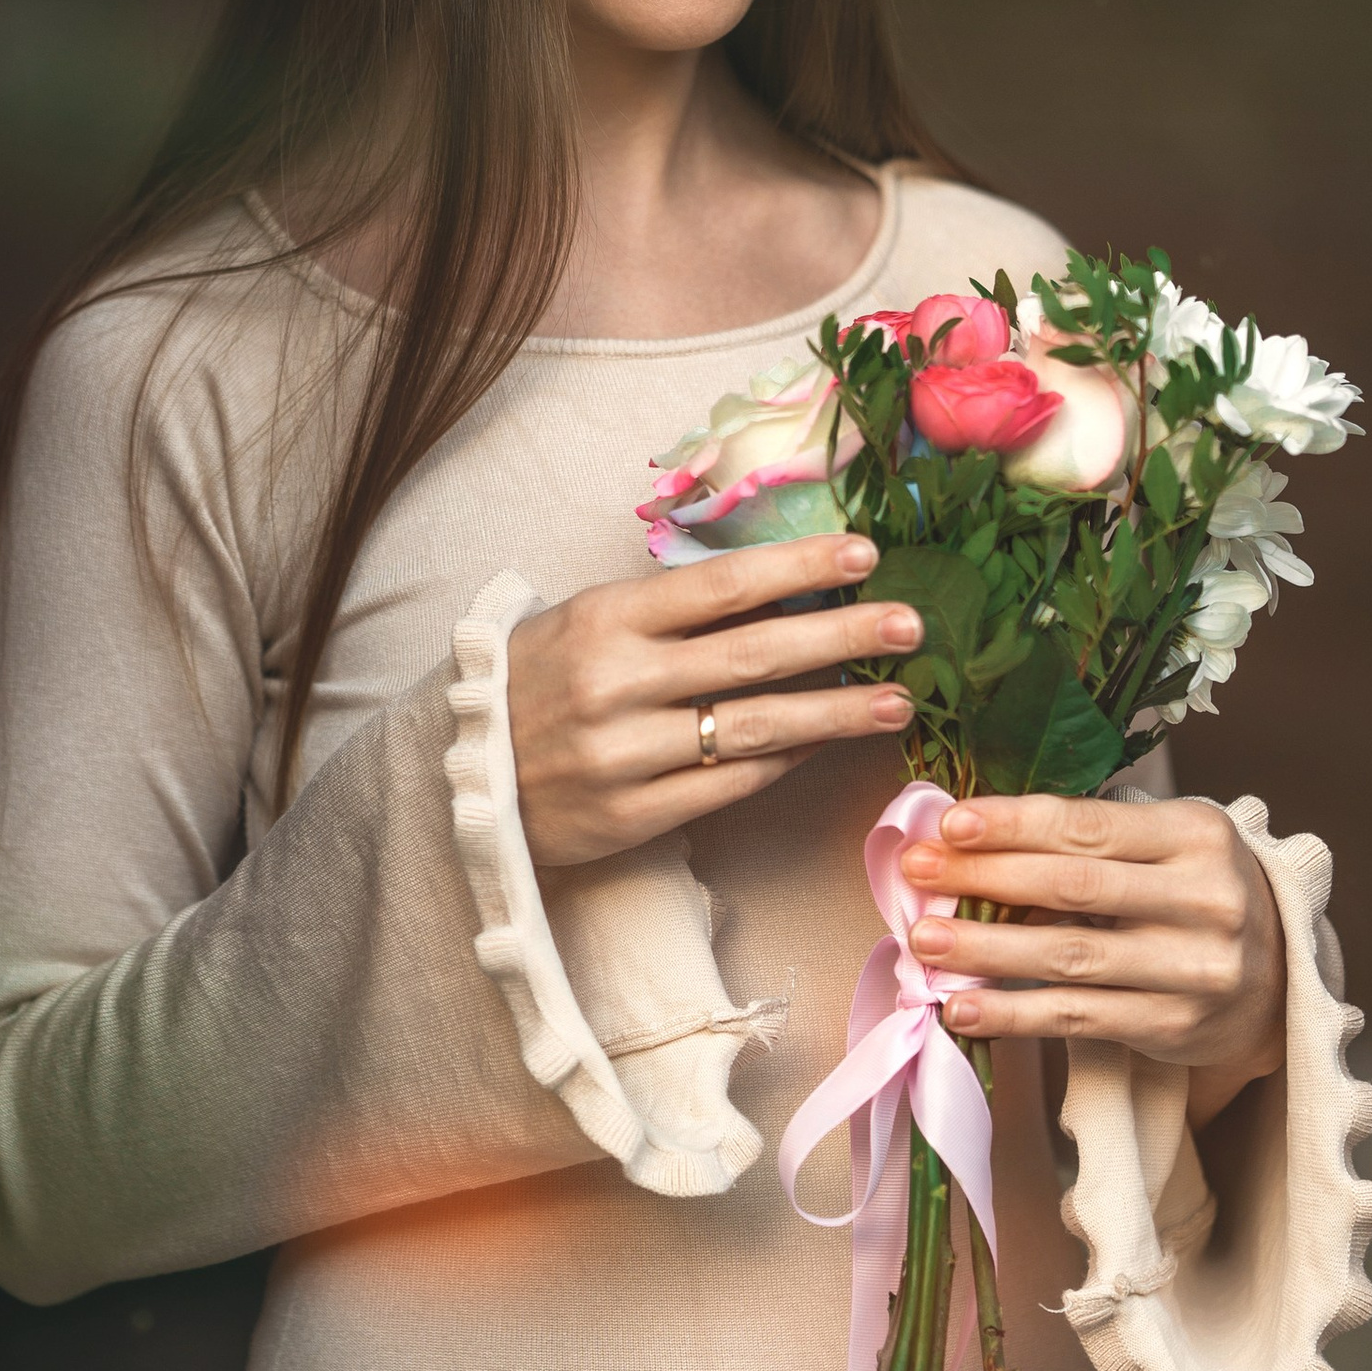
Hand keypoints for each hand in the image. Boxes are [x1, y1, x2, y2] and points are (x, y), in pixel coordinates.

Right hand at [506, 533, 924, 872]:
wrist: (459, 771)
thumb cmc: (539, 680)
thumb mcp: (588, 619)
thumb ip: (671, 610)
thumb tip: (782, 591)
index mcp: (607, 618)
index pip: (724, 585)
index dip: (800, 568)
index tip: (866, 554)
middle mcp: (617, 683)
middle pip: (754, 655)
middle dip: (843, 637)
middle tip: (911, 625)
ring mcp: (624, 754)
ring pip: (753, 728)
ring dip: (835, 713)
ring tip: (897, 700)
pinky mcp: (631, 816)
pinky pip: (728, 785)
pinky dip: (783, 762)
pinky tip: (824, 744)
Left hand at [900, 792, 1284, 1127]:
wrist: (1279, 980)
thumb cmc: (1196, 893)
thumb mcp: (1167, 844)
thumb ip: (1090, 837)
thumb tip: (971, 834)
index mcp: (1198, 835)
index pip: (1089, 826)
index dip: (1014, 823)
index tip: (949, 823)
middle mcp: (1207, 899)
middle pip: (1074, 887)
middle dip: (985, 876)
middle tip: (915, 872)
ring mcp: (1195, 969)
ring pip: (1070, 957)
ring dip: (986, 947)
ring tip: (923, 940)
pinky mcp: (1175, 1026)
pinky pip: (1078, 1018)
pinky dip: (1013, 1014)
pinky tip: (961, 1005)